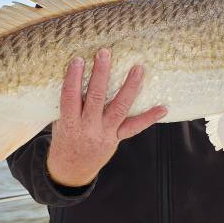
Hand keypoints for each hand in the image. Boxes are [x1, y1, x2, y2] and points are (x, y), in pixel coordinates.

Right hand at [46, 48, 166, 186]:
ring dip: (130, 87)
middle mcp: (88, 128)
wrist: (72, 169)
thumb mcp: (60, 121)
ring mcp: (105, 133)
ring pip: (119, 108)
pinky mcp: (117, 138)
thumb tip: (78, 72)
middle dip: (101, 74)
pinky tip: (163, 108)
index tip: (78, 60)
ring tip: (138, 69)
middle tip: (105, 53)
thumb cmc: (64, 137)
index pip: (70, 97)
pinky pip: (134, 127)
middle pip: (96, 98)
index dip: (73, 78)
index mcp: (69, 123)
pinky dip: (149, 118)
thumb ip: (70, 103)